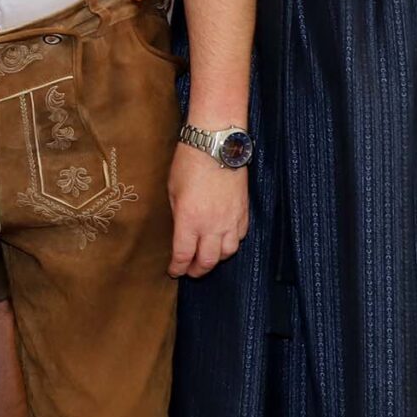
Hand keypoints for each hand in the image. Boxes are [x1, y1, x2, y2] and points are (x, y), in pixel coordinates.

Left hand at [167, 142, 247, 277]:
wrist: (217, 145)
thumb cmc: (189, 163)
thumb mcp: (173, 191)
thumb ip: (177, 215)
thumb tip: (180, 230)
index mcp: (190, 220)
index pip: (184, 255)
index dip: (178, 267)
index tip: (174, 271)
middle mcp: (212, 225)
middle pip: (208, 261)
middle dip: (197, 270)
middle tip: (190, 271)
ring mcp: (231, 220)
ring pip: (227, 253)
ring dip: (216, 259)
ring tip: (207, 258)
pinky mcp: (244, 212)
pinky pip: (239, 237)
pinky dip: (231, 244)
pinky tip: (223, 241)